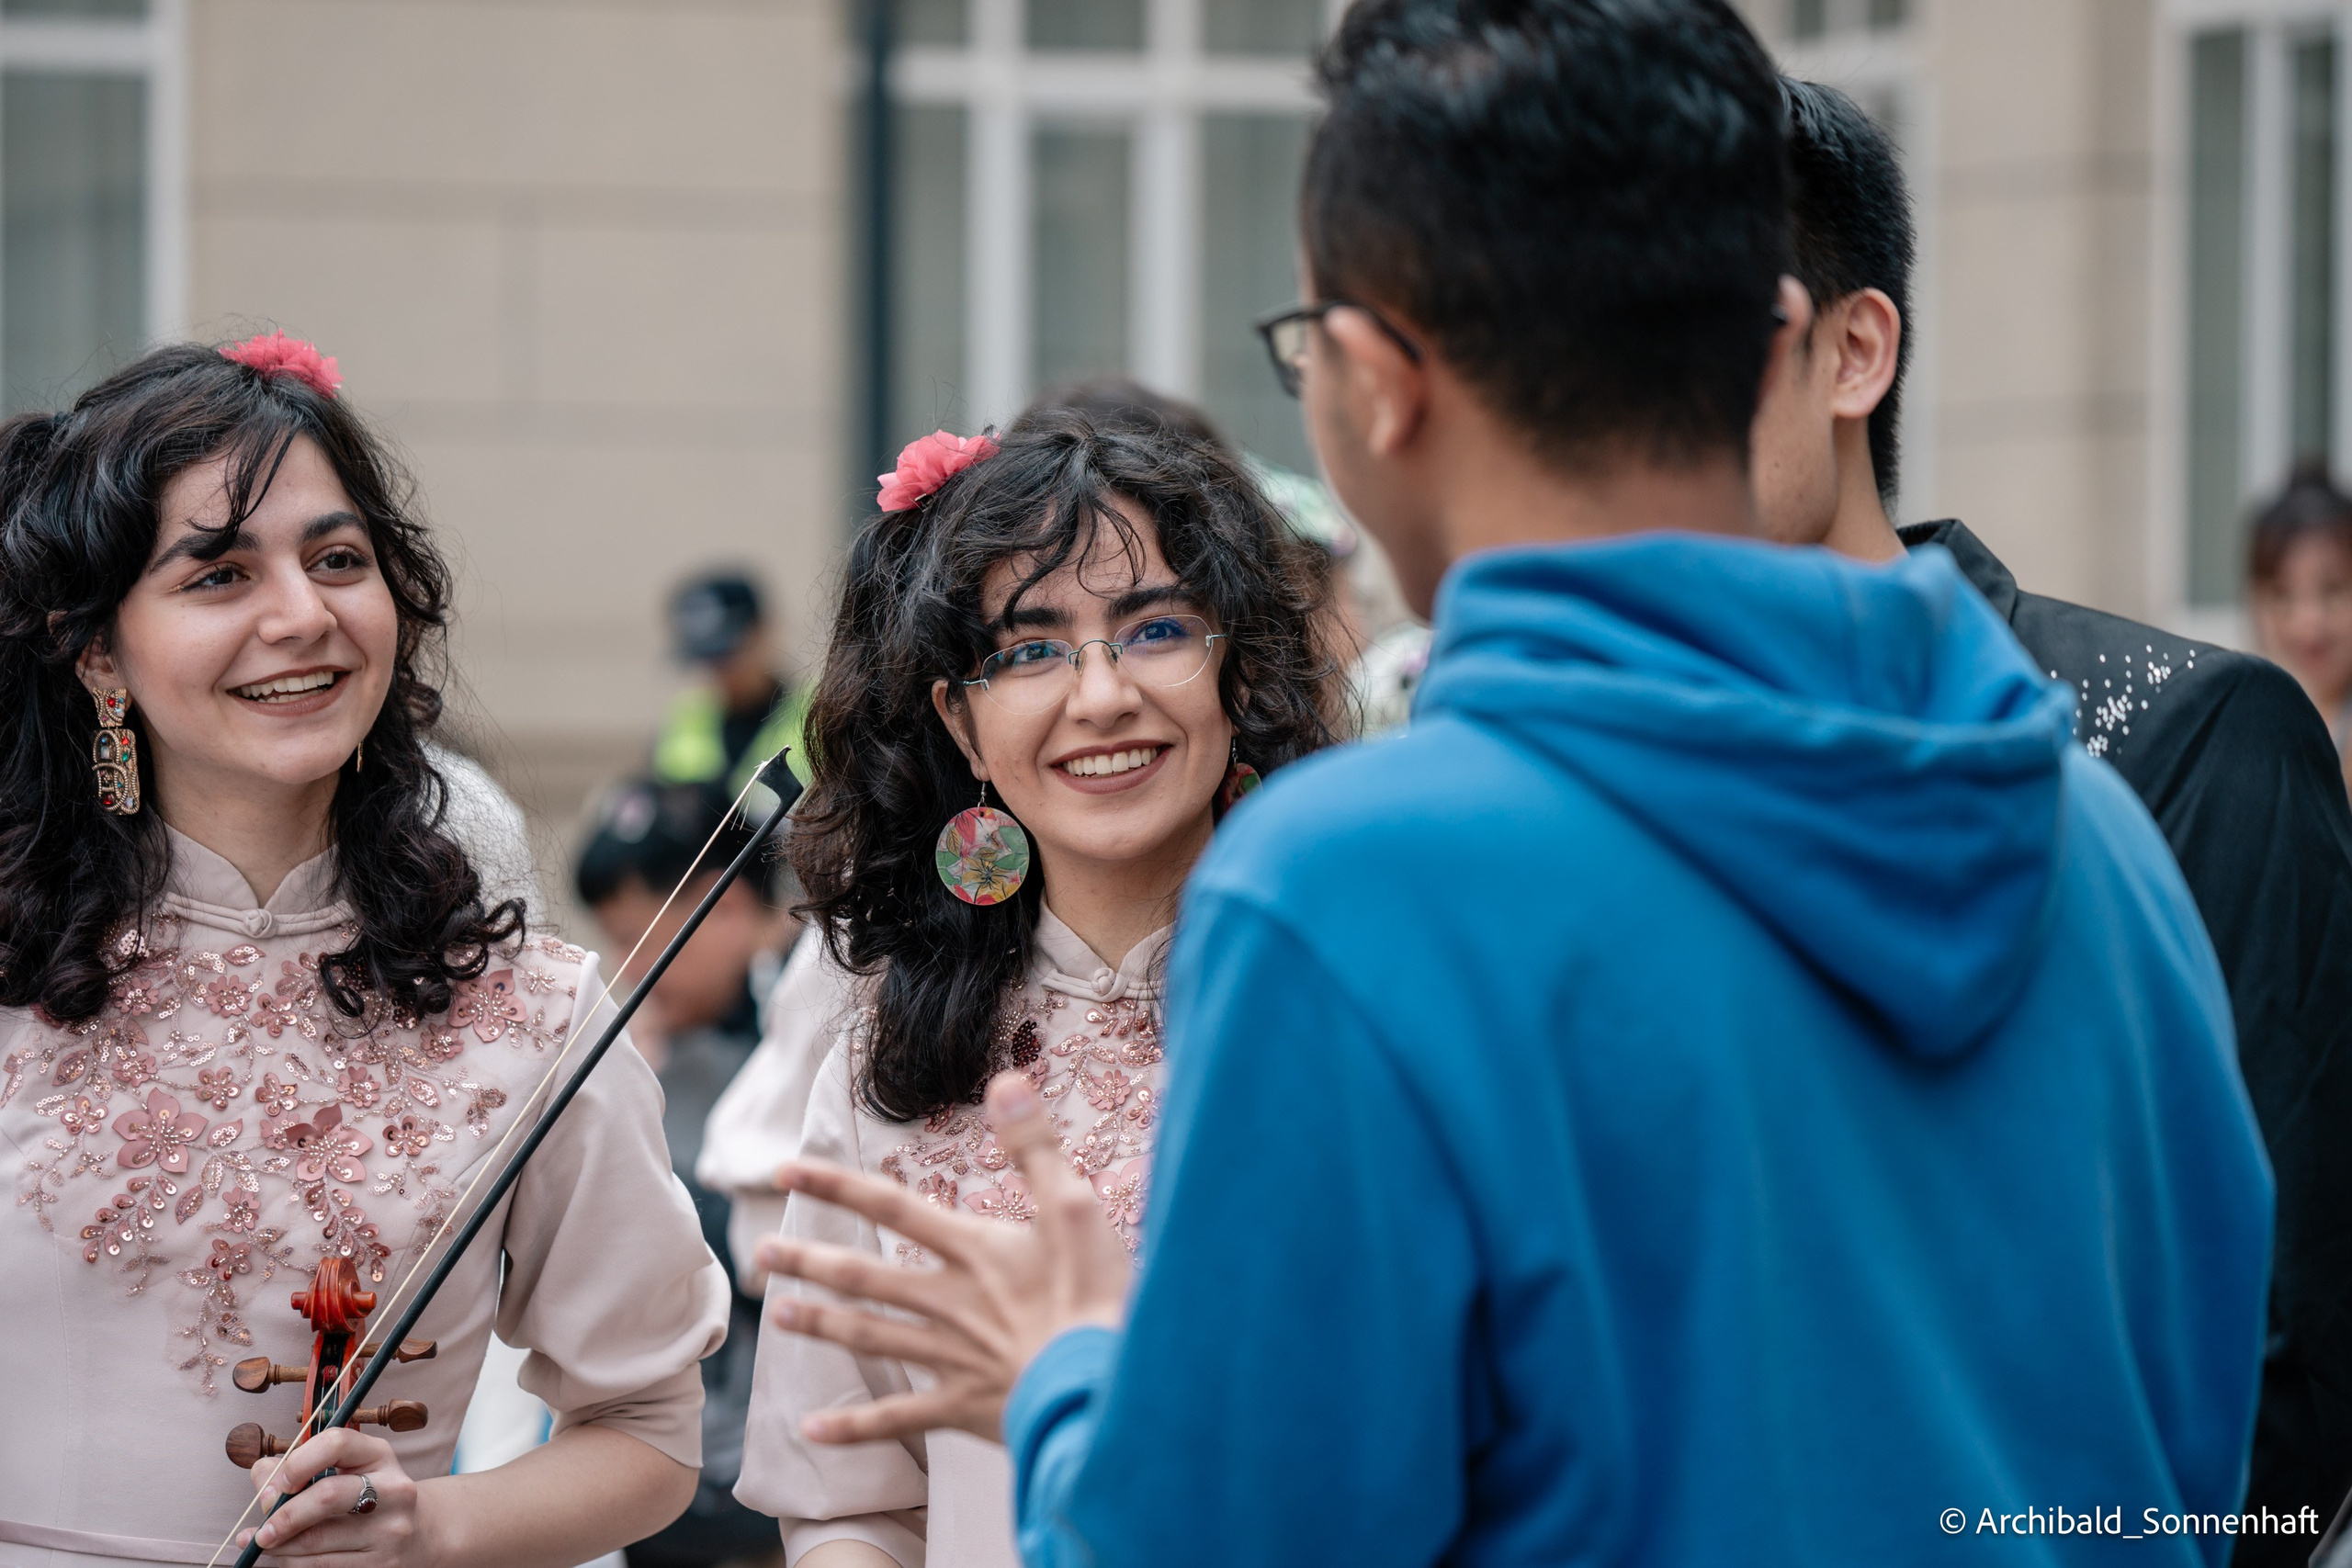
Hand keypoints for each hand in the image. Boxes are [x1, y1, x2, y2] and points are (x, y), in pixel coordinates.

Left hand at [237, 1426, 426, 1565]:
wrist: (417, 1534)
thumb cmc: (365, 1497)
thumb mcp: (344, 1470)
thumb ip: (297, 1468)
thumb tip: (263, 1485)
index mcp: (379, 1455)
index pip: (336, 1443)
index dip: (297, 1462)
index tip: (278, 1484)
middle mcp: (393, 1490)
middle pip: (326, 1497)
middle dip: (283, 1516)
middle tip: (259, 1531)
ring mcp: (390, 1530)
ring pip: (317, 1542)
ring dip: (280, 1547)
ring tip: (262, 1544)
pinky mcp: (381, 1565)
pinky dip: (294, 1564)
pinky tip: (286, 1557)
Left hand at [756, 1071, 1131, 1444]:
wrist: (1103, 1391)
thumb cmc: (1096, 1298)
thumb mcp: (1076, 1209)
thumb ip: (1036, 1146)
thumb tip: (1006, 1080)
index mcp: (974, 1252)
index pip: (892, 1208)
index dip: (836, 1186)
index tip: (786, 1171)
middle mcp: (950, 1302)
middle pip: (864, 1277)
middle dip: (809, 1262)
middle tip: (758, 1254)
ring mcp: (952, 1358)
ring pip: (871, 1339)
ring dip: (821, 1325)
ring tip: (777, 1316)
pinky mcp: (963, 1407)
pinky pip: (898, 1419)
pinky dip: (853, 1429)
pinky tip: (810, 1430)